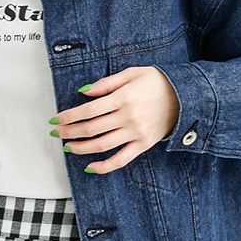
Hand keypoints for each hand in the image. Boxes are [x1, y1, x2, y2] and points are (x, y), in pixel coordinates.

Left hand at [50, 66, 178, 173]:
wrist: (185, 96)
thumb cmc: (156, 81)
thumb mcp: (131, 73)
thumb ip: (106, 83)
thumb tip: (84, 92)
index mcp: (123, 98)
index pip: (89, 110)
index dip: (69, 116)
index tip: (56, 119)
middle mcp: (128, 117)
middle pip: (91, 129)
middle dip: (70, 132)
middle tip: (56, 133)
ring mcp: (136, 133)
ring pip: (102, 145)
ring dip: (81, 148)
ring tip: (68, 147)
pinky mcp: (143, 145)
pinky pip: (121, 160)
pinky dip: (104, 167)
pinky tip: (90, 168)